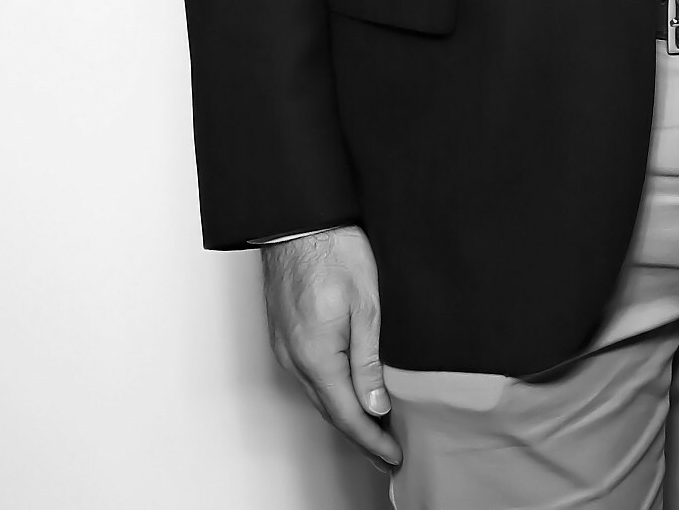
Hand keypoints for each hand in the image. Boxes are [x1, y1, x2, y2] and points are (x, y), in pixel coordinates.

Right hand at [262, 226, 400, 470]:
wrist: (300, 220)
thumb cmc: (335, 252)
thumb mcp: (367, 307)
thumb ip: (370, 362)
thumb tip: (376, 406)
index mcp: (316, 356)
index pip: (347, 415)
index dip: (372, 441)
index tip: (394, 457)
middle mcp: (294, 359)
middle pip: (330, 411)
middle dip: (360, 436)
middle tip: (388, 453)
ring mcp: (285, 349)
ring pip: (318, 395)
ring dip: (346, 415)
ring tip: (375, 430)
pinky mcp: (284, 336)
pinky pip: (310, 376)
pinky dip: (331, 393)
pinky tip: (350, 393)